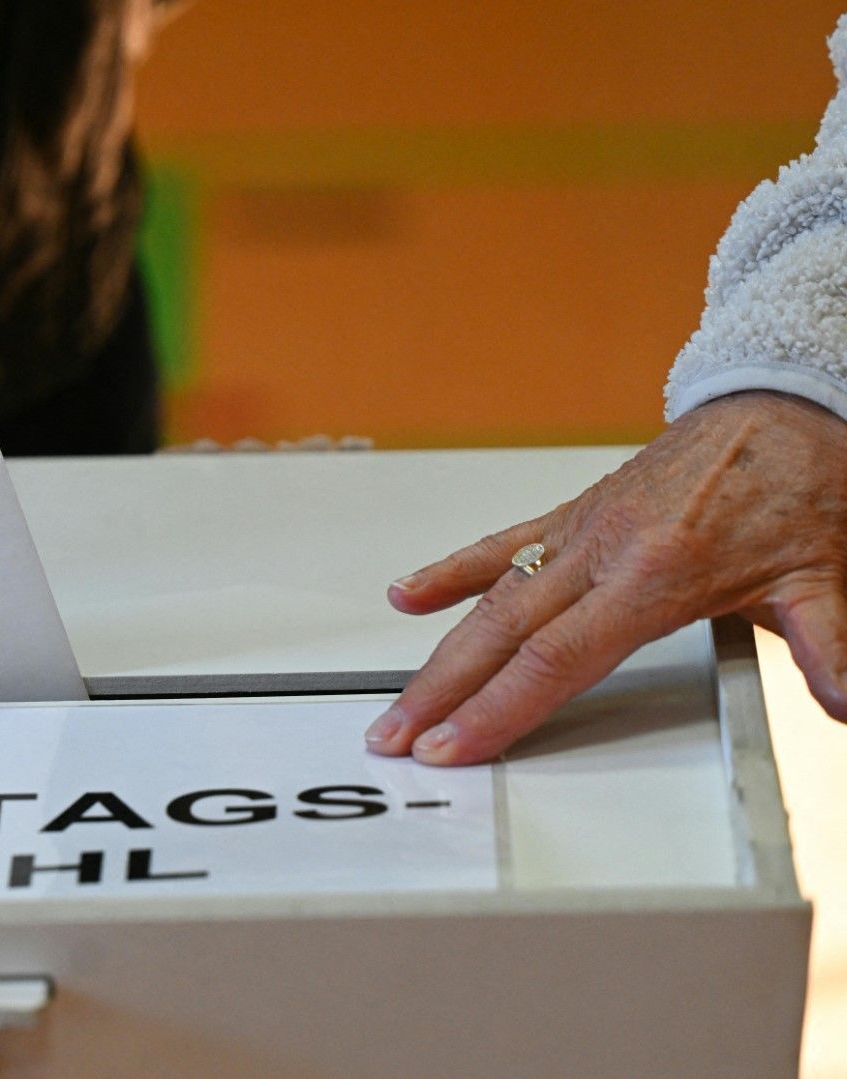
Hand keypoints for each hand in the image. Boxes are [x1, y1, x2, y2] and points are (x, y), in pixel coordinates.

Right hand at [365, 390, 846, 764]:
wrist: (785, 404)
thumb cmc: (802, 481)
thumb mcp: (827, 570)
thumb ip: (829, 642)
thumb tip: (846, 701)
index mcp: (656, 572)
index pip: (558, 658)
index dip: (498, 706)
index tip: (454, 744)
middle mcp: (603, 549)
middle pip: (503, 633)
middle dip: (441, 691)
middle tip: (394, 736)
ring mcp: (581, 529)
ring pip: (491, 598)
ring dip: (438, 653)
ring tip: (397, 701)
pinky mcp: (576, 513)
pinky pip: (502, 545)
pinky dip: (452, 572)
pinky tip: (408, 594)